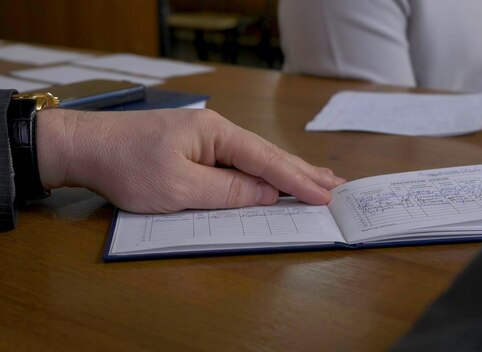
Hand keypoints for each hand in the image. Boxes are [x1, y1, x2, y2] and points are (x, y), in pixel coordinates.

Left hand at [36, 108, 344, 212]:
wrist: (86, 147)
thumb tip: (267, 193)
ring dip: (286, 171)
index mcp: (217, 135)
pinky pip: (236, 163)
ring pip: (254, 159)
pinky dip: (259, 173)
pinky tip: (272, 177)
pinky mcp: (195, 149)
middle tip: (336, 183)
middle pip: (267, 154)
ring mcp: (206, 140)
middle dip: (302, 171)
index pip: (266, 160)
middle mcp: (217, 132)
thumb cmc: (128, 166)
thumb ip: (227, 191)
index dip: (297, 180)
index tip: (325, 194)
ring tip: (317, 178)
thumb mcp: (179, 187)